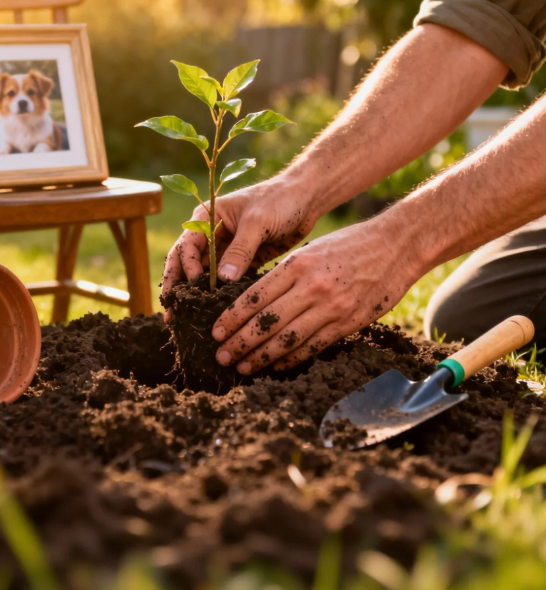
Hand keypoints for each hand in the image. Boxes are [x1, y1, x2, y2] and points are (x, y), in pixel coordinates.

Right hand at [162, 175, 319, 320]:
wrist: (306, 198)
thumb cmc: (279, 199)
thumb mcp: (257, 221)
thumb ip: (240, 250)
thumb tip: (223, 280)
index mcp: (207, 218)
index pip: (186, 246)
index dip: (186, 268)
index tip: (196, 287)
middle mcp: (211, 235)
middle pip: (187, 264)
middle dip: (178, 288)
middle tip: (171, 313)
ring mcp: (226, 250)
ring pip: (205, 276)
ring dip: (198, 295)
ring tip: (189, 319)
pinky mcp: (242, 262)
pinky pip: (226, 281)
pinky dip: (220, 296)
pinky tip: (215, 314)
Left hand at [211, 213, 421, 373]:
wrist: (396, 246)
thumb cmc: (349, 245)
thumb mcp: (310, 250)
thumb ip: (285, 275)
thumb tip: (255, 301)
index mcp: (296, 266)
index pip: (254, 297)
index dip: (232, 318)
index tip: (216, 331)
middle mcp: (311, 288)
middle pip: (266, 322)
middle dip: (239, 343)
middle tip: (220, 356)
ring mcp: (331, 308)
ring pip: (287, 340)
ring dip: (261, 357)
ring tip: (242, 366)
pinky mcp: (348, 323)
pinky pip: (313, 346)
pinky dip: (292, 358)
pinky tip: (276, 365)